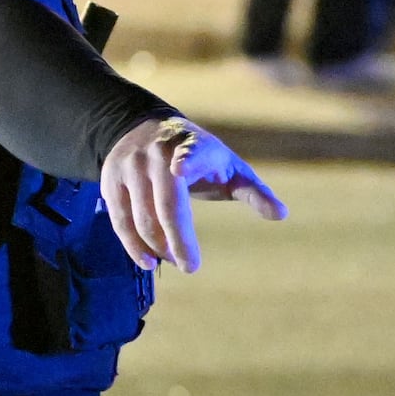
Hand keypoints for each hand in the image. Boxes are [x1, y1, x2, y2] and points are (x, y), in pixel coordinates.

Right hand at [100, 117, 289, 272]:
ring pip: (141, 215)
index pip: (190, 151)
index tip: (180, 168)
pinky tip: (148, 261)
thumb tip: (282, 215)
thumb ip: (254, 191)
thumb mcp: (229, 166)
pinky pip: (120, 219)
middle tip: (191, 266)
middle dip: (178, 238)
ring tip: (176, 260)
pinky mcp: (112, 180)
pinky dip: (133, 244)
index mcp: (194, 146)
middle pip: (166, 201)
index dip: (186, 158)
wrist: (144, 128)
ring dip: (158, 245)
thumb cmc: (200, 156)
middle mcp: (159, 153)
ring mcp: (132, 166)